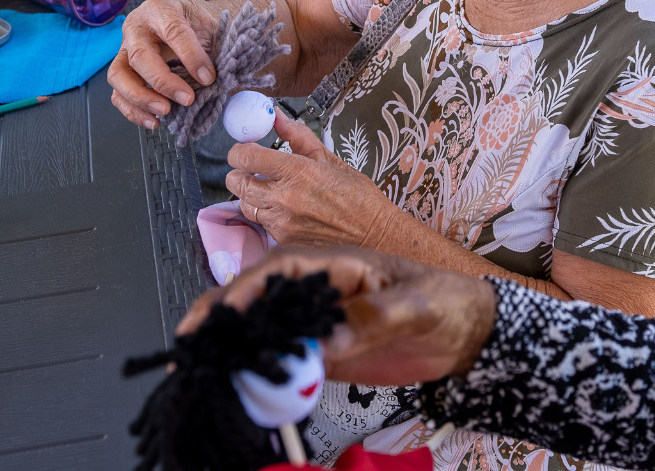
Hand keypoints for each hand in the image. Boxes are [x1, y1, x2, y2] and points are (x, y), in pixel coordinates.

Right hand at [107, 0, 218, 127]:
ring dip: (141, 98)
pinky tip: (154, 121)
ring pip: (118, 76)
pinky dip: (133, 111)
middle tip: (186, 98)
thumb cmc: (199, 23)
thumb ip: (215, 47)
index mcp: (161, 8)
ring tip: (165, 112)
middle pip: (139, 56)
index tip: (208, 77)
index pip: (173, 31)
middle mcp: (136, 27)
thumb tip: (214, 78)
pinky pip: (118, 94)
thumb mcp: (211, 25)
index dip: (190, 55)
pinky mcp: (122, 71)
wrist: (192, 23)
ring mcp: (125, 50)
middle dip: (163, 81)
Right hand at [177, 246, 497, 385]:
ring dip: (230, 349)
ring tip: (197, 371)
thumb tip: (326, 341)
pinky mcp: (322, 355)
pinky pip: (283, 365)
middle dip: (217, 319)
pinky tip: (237, 390)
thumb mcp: (415, 303)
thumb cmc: (445, 300)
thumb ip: (371, 317)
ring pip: (261, 333)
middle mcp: (315, 291)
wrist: (466, 332)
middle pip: (254, 299)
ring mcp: (315, 323)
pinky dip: (258, 377)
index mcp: (333, 264)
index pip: (276, 271)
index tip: (218, 314)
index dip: (242, 290)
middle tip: (188, 347)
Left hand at [227, 111, 404, 248]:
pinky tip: (283, 208)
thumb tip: (276, 116)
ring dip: (250, 194)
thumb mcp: (330, 159)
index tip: (245, 149)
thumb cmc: (358, 196)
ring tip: (268, 188)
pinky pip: (261, 222)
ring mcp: (282, 222)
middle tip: (251, 168)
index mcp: (297, 172)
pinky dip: (265, 213)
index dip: (239, 150)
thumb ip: (298, 137)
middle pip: (237, 182)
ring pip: (245, 204)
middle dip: (239, 172)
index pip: (246, 157)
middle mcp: (285, 198)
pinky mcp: (283, 240)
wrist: (375, 236)